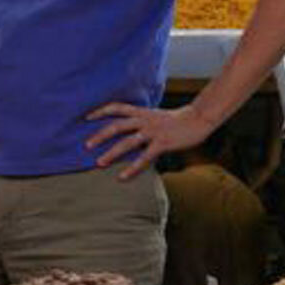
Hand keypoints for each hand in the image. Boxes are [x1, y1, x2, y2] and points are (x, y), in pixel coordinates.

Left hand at [84, 102, 213, 180]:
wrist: (198, 119)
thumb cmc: (177, 119)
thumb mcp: (156, 116)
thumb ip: (142, 121)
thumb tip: (129, 131)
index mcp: (142, 112)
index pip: (117, 107)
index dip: (101, 111)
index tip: (87, 117)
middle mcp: (145, 120)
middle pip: (117, 125)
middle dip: (100, 135)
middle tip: (86, 145)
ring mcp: (153, 131)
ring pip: (127, 142)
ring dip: (111, 153)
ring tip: (99, 163)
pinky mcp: (162, 143)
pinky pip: (144, 157)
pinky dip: (132, 168)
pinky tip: (123, 177)